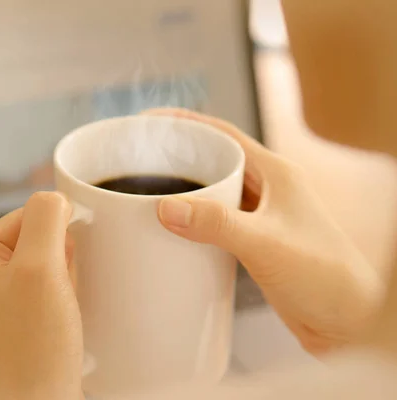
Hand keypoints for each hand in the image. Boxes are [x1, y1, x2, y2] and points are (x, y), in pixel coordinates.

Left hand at [0, 192, 83, 399]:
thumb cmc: (33, 349)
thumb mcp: (40, 268)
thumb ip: (45, 219)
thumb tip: (53, 197)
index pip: (21, 217)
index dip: (53, 231)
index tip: (68, 255)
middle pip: (30, 240)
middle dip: (56, 260)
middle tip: (56, 291)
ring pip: (40, 266)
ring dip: (59, 280)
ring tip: (57, 309)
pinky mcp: (11, 321)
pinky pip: (41, 290)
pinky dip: (58, 297)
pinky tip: (59, 318)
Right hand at [146, 108, 383, 354]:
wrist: (347, 321)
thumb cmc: (325, 276)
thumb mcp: (265, 243)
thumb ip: (216, 224)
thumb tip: (166, 207)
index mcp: (277, 173)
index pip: (225, 134)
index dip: (187, 123)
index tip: (153, 121)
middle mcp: (270, 189)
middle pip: (217, 160)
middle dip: (180, 158)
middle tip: (144, 162)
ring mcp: (263, 215)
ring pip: (216, 192)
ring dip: (187, 191)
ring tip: (150, 193)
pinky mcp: (256, 241)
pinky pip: (218, 221)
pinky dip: (196, 221)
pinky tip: (176, 231)